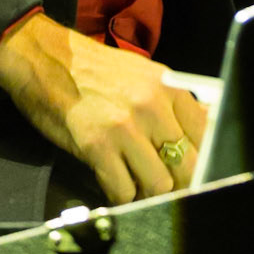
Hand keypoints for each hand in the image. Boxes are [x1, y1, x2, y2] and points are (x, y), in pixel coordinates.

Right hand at [0, 14, 207, 203]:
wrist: (47, 57)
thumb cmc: (95, 71)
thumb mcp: (143, 75)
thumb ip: (173, 105)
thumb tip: (204, 134)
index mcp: (168, 87)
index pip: (207, 134)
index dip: (205, 160)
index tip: (198, 174)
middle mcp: (152, 105)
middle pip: (187, 165)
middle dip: (179, 183)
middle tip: (166, 188)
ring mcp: (125, 127)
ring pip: (158, 184)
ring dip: (148, 192)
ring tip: (136, 184)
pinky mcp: (97, 146)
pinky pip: (123, 191)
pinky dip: (121, 196)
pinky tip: (113, 184)